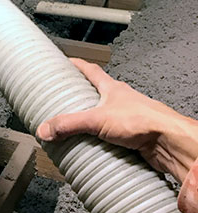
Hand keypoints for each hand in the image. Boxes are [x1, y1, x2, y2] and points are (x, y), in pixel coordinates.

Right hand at [37, 58, 197, 182]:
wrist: (168, 140)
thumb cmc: (143, 121)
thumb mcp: (97, 119)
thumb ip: (69, 124)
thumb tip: (45, 129)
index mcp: (111, 88)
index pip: (91, 70)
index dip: (78, 65)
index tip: (66, 63)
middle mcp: (120, 100)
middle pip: (98, 93)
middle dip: (82, 97)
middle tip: (66, 103)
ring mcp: (128, 117)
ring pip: (106, 115)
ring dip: (93, 122)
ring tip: (77, 130)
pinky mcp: (133, 136)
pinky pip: (113, 136)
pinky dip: (103, 141)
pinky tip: (96, 149)